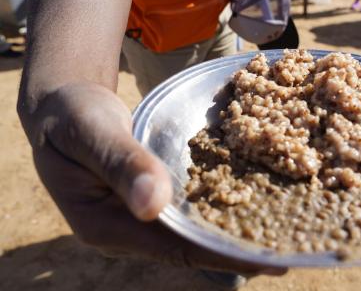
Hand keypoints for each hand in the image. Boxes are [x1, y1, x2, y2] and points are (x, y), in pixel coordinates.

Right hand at [23, 82, 285, 274]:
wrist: (64, 108)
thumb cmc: (70, 116)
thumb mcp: (90, 131)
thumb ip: (121, 163)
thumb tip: (154, 203)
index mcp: (105, 224)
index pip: (173, 249)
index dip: (221, 255)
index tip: (266, 260)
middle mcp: (125, 229)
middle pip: (188, 248)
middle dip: (236, 251)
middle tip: (286, 252)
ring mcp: (137, 216)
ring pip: (190, 233)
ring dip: (231, 233)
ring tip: (278, 232)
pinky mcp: (148, 199)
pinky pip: (187, 210)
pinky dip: (217, 209)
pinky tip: (249, 201)